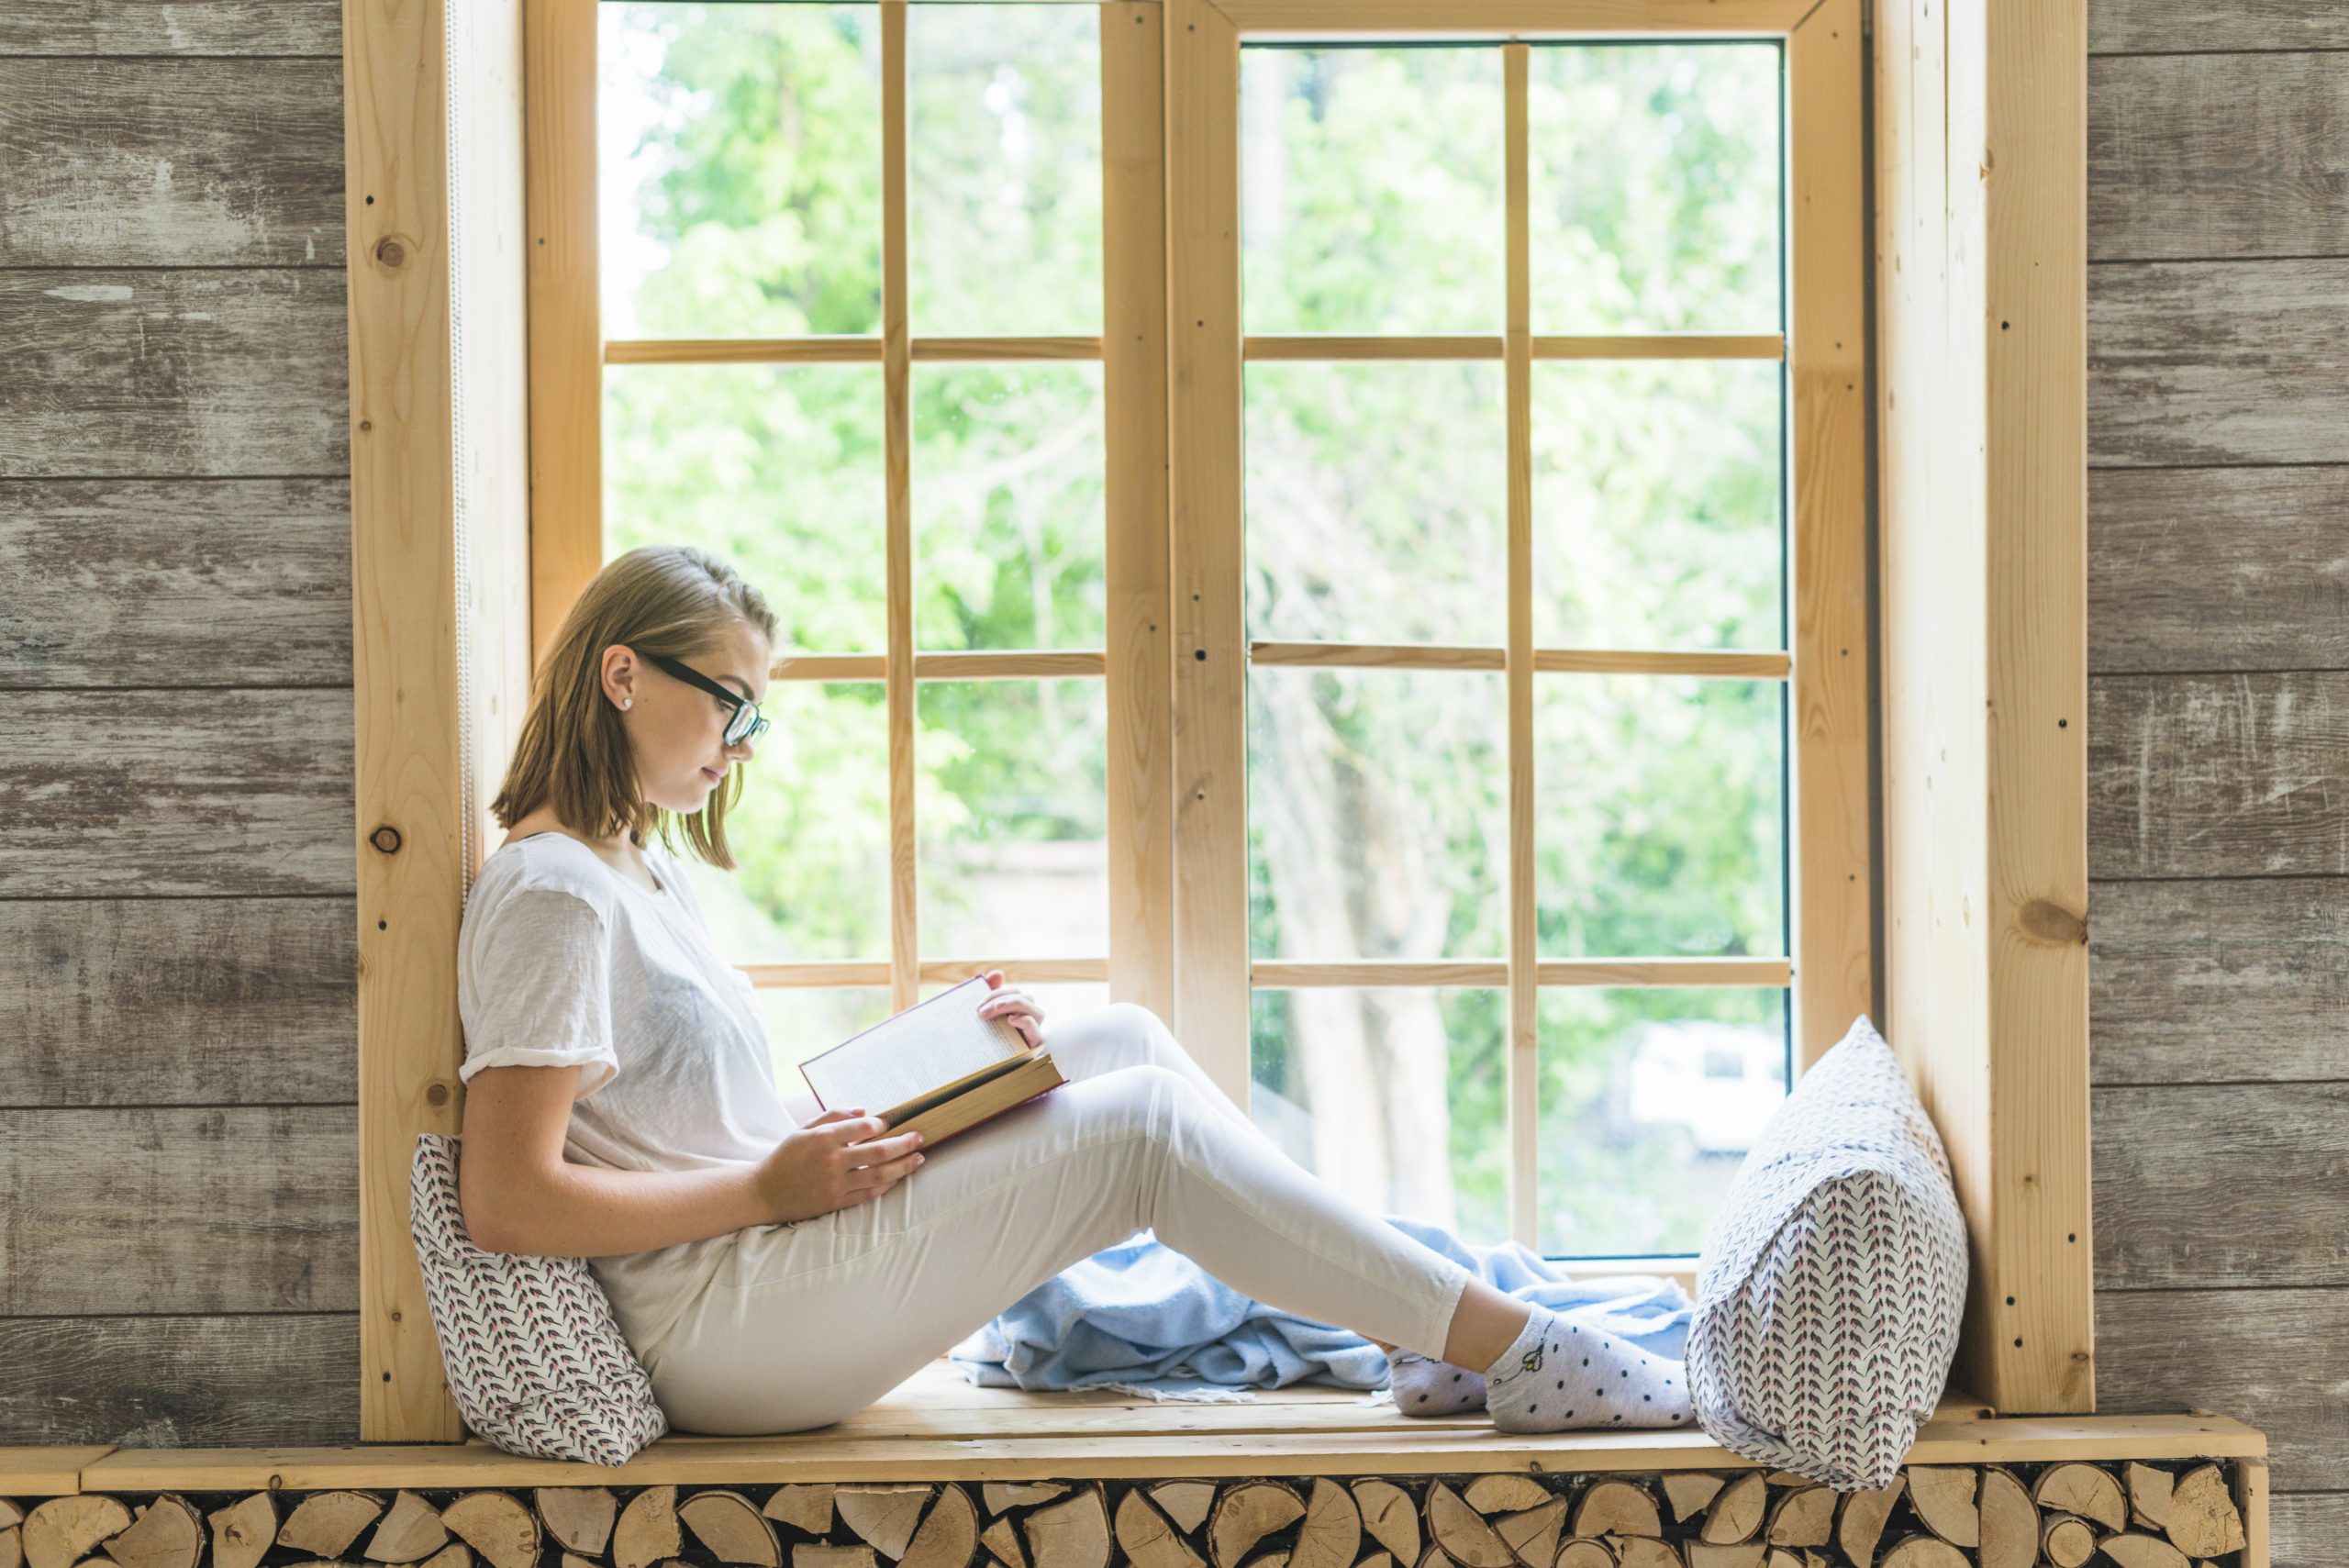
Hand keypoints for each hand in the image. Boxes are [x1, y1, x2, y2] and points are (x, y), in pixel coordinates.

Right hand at [754, 1108, 924, 1224]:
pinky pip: (869, 1193)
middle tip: (920, 1137)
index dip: (880, 1124)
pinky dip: (887, 1185)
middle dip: (904, 1143)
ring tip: (919, 1157)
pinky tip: (898, 1177)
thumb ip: (833, 1117)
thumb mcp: (803, 1130)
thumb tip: (864, 1111)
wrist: (764, 1192)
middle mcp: (832, 1161)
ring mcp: (835, 1184)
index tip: (889, 1123)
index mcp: (822, 1139)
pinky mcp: (836, 1202)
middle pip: (878, 1151)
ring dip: (903, 1165)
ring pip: (879, 1174)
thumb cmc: (785, 1157)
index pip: (861, 1128)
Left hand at [975, 969, 1046, 1049]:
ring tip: (994, 1010)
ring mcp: (1031, 1036)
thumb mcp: (978, 1021)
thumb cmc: (977, 1047)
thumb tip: (997, 973)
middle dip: (1003, 997)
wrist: (973, 1081)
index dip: (999, 991)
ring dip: (1015, 1005)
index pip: (1014, 993)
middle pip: (1026, 998)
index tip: (977, 1004)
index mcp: (1014, 1014)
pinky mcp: (1032, 1050)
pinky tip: (1011, 1020)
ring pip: (1037, 1012)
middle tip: (981, 1011)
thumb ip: (986, 996)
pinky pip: (1036, 1032)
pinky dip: (1026, 1022)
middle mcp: (1026, 1023)